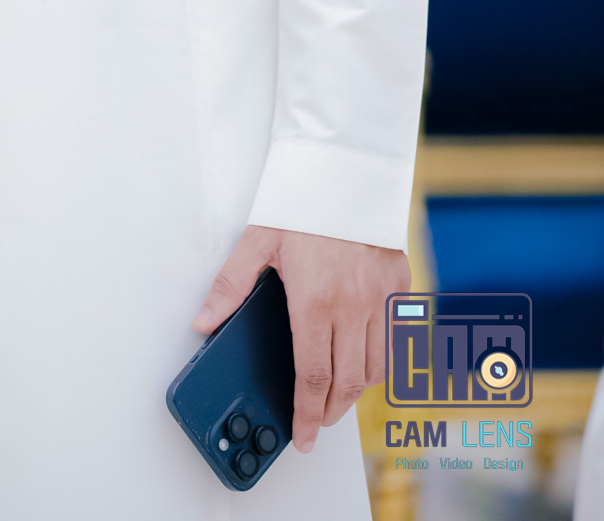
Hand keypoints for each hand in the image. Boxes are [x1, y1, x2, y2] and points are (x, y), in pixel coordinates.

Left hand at [194, 223, 408, 453]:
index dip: (307, 414)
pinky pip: (395, 337)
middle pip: (347, 381)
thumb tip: (203, 322)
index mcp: (314, 300)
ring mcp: (380, 297)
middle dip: (330, 411)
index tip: (303, 436)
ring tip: (337, 397)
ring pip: (375, 366)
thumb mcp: (257, 240)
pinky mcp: (400, 283)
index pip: (312, 376)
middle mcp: (353, 305)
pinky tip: (364, 360)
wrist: (346, 166)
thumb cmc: (301, 201)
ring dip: (356, 390)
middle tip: (316, 421)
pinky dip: (381, 359)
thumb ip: (231, 285)